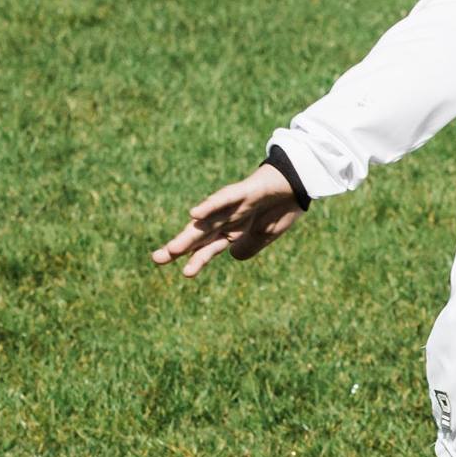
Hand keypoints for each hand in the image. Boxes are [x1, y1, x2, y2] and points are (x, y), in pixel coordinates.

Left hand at [152, 163, 304, 278]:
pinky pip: (222, 199)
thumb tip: (233, 255)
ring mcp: (232, 205)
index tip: (185, 273)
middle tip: (157, 258)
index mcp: (233, 232)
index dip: (196, 260)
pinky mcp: (242, 192)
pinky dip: (209, 206)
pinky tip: (194, 214)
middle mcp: (227, 219)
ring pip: (206, 221)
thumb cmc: (282, 207)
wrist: (298, 183)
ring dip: (189, 234)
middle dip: (179, 247)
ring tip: (172, 248)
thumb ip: (249, 246)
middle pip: (199, 235)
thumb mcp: (267, 235)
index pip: (208, 248)